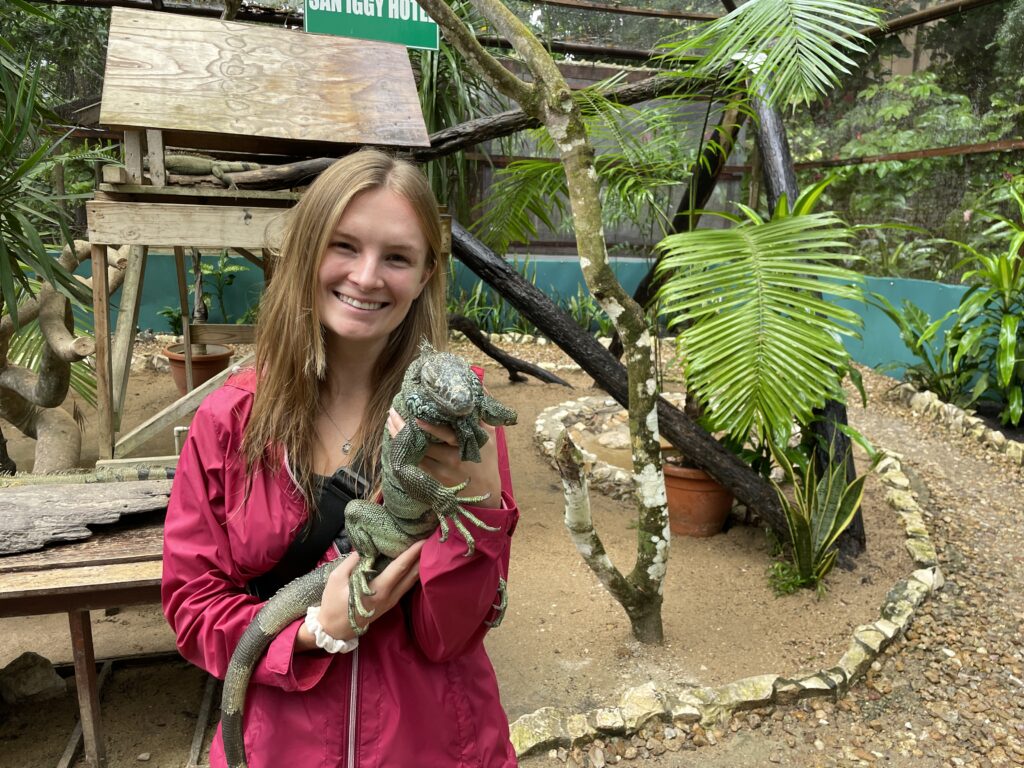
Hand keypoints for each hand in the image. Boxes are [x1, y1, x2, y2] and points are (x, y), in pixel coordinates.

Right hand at [298, 541, 423, 649]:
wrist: (333, 630)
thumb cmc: (333, 605)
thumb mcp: (336, 579)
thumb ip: (351, 562)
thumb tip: (363, 548)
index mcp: (379, 590)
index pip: (401, 568)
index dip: (413, 553)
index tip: (424, 540)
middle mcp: (390, 596)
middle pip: (413, 575)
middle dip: (423, 557)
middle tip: (432, 540)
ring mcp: (391, 602)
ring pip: (411, 582)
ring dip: (420, 565)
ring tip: (426, 549)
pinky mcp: (389, 604)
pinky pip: (405, 587)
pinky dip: (412, 574)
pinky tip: (415, 565)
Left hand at [387, 408, 502, 508]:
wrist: (485, 493)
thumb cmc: (487, 460)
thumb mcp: (490, 436)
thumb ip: (481, 413)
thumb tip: (478, 386)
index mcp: (465, 445)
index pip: (446, 435)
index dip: (430, 427)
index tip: (416, 417)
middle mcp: (451, 459)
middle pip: (422, 444)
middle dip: (404, 428)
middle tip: (392, 412)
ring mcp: (440, 471)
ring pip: (414, 454)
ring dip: (399, 438)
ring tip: (390, 422)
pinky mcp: (433, 480)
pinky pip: (414, 463)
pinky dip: (404, 451)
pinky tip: (396, 439)